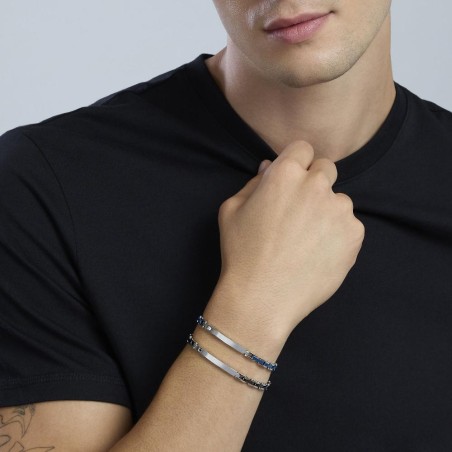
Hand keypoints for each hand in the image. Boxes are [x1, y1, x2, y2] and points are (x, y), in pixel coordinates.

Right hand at [214, 140, 364, 339]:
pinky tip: (318, 253)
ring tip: (307, 240)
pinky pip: (350, 226)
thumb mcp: (232, 210)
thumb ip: (254, 182)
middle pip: (326, 169)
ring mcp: (339, 210)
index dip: (296, 162)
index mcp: (285, 173)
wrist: (262, 298)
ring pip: (338, 200)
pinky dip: (338, 235)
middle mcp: (317, 185)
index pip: (303, 148)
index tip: (292, 180)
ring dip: (327, 211)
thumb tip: (270, 167)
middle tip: (299, 211)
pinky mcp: (355, 235)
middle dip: (314, 183)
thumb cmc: (241, 253)